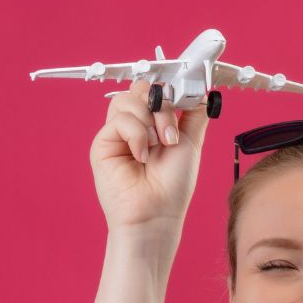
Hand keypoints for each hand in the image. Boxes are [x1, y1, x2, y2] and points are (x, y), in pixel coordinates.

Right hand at [89, 78, 209, 237]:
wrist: (157, 212)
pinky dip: (137, 135)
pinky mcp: (103, 143)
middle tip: (170, 135)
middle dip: (161, 107)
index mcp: (153, 125)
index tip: (182, 101)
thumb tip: (199, 92)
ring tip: (157, 146)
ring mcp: (117, 134)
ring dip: (150, 121)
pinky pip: (120, 120)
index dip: (168, 92)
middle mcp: (134, 126)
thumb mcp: (190, 142)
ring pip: (128, 100)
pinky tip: (142, 156)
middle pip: (140, 90)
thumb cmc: (173, 186)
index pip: (154, 91)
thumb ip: (194, 114)